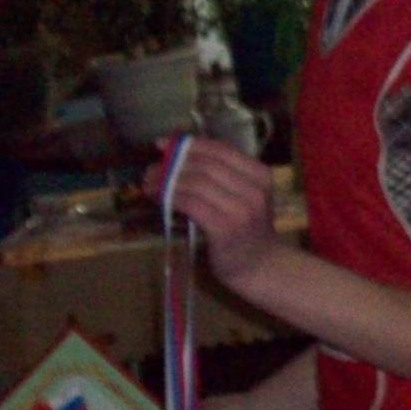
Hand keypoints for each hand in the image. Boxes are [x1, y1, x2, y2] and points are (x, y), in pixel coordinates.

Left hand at [143, 136, 278, 288]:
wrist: (260, 265)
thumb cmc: (247, 228)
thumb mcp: (244, 195)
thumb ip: (221, 176)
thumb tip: (178, 155)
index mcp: (260, 174)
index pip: (221, 150)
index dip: (190, 144)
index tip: (163, 144)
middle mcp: (254, 189)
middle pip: (206, 165)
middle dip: (174, 164)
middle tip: (152, 170)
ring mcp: (241, 209)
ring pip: (196, 183)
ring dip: (167, 181)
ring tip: (150, 185)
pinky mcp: (225, 228)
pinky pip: (191, 204)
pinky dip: (172, 197)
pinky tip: (161, 199)